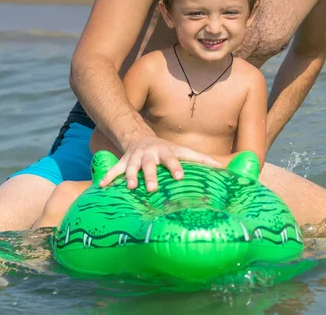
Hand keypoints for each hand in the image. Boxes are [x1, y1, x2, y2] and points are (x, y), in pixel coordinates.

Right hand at [99, 136, 221, 191]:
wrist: (139, 137)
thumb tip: (223, 168)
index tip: (180, 177)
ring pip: (132, 167)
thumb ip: (201, 159)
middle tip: (152, 188)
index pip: (173, 159)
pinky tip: (102, 186)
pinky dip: (108, 177)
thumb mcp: (182, 151)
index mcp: (166, 152)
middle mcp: (150, 154)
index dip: (176, 167)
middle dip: (151, 176)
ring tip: (132, 187)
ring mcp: (135, 158)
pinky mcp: (123, 162)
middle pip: (150, 165)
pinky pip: (114, 170)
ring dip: (131, 177)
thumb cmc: (167, 150)